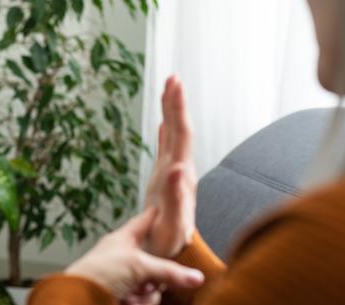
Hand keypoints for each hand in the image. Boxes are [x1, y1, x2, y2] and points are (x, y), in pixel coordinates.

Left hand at [65, 208, 203, 300]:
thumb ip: (169, 271)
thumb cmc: (97, 273)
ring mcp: (124, 278)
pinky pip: (144, 299)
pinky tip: (126, 302)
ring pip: (151, 285)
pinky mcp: (124, 295)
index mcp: (123, 239)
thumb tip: (195, 277)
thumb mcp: (138, 266)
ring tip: (129, 295)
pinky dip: (138, 302)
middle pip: (156, 262)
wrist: (79, 299)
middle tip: (146, 282)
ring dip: (143, 294)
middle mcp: (124, 258)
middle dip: (154, 277)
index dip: (158, 215)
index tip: (168, 207)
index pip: (145, 221)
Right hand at [143, 76, 196, 257]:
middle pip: (180, 129)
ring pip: (174, 135)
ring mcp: (173, 173)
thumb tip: (176, 167)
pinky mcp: (165, 179)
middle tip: (172, 77)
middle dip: (176, 102)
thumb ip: (174, 194)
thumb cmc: (169, 241)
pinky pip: (165, 148)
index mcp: (181, 175)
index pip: (182, 135)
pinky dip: (164, 132)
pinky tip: (163, 122)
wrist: (172, 253)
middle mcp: (180, 170)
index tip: (174, 85)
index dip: (178, 109)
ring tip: (168, 89)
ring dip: (172, 112)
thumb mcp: (170, 222)